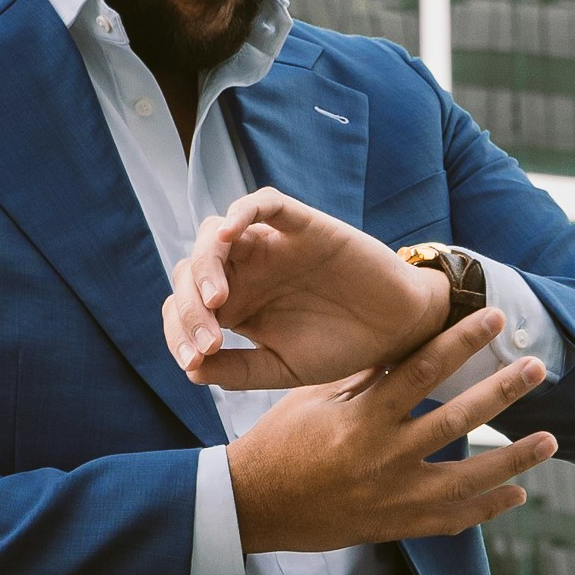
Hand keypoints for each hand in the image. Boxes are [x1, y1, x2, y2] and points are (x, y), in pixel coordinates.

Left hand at [167, 189, 450, 390]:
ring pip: (216, 234)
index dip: (178, 331)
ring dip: (205, 264)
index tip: (195, 360)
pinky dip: (241, 212)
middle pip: (191, 270)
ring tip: (217, 300)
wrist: (396, 331)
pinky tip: (228, 234)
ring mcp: (270, 244)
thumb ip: (238, 370)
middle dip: (189, 307)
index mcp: (235, 304)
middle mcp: (245, 270)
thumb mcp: (283, 368)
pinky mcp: (301, 225)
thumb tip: (191, 371)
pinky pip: (263, 203)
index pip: (184, 305)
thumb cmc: (341, 347)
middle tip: (210, 341)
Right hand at [228, 314, 553, 553]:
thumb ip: (363, 378)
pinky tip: (517, 494)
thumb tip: (408, 346)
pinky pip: (451, 520)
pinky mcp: (394, 526)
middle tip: (537, 369)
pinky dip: (486, 508)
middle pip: (458, 420)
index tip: (494, 319)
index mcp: (362, 419)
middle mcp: (383, 457)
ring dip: (513, 460)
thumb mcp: (313, 400)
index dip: (462, 342)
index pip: (422, 371)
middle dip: (502, 393)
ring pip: (467, 479)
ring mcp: (392, 497)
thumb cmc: (278, 444)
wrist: (253, 506)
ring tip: (550, 441)